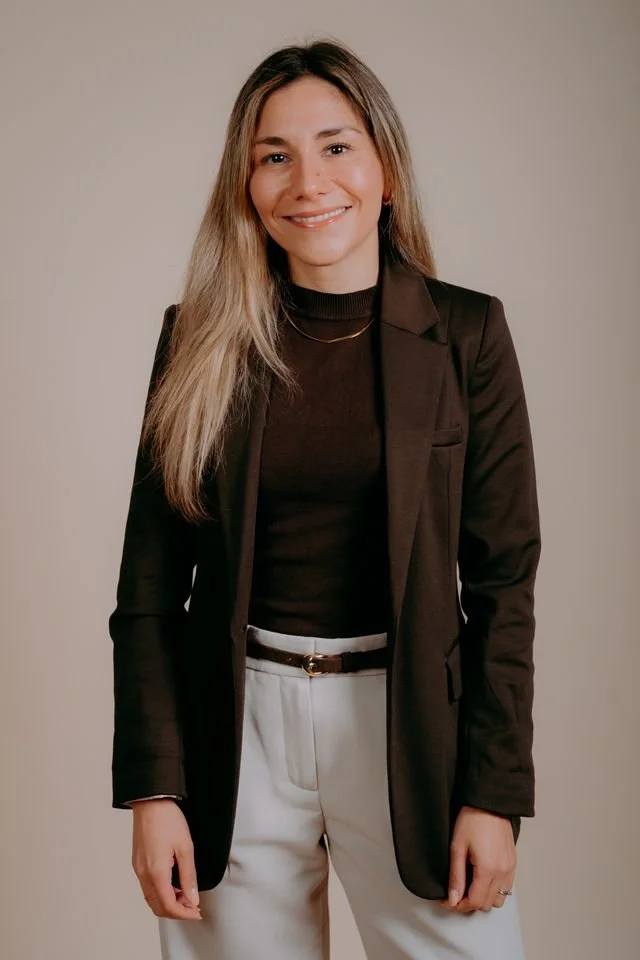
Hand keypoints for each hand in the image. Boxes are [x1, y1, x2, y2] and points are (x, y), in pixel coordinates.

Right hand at [131, 798, 202, 920]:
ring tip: (186, 896)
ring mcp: (138, 869)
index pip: (168, 906)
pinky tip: (173, 885)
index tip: (196, 912)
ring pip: (151, 898)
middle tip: (193, 908)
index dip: (184, 914)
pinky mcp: (138, 863)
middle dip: (176, 912)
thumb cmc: (167, 820)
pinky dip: (161, 893)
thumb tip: (192, 898)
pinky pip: (148, 887)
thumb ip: (189, 876)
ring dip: (168, 903)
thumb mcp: (185, 847)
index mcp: (156, 872)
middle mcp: (144, 874)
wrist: (151, 802)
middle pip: (157, 907)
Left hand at [440, 806, 515, 912]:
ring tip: (469, 888)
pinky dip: (494, 890)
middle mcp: (503, 871)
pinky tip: (482, 880)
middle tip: (455, 894)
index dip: (458, 905)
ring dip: (483, 898)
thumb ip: (456, 876)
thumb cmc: (473, 818)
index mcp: (488, 869)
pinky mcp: (513, 863)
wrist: (490, 802)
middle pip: (486, 904)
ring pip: (498, 899)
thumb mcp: (457, 847)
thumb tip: (453, 898)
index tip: (448, 900)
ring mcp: (510, 868)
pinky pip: (506, 888)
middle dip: (469, 903)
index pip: (474, 901)